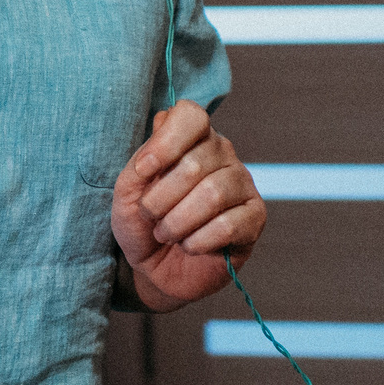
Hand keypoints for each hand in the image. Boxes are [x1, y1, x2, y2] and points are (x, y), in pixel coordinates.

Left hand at [110, 101, 265, 311]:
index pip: (191, 116)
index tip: (143, 171)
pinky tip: (189, 246)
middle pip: (195, 163)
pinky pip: (229, 225)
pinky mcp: (255, 217)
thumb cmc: (143, 223)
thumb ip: (142, 158)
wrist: (156, 268)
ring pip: (213, 195)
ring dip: (178, 222)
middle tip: (151, 216)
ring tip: (167, 233)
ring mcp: (242, 183)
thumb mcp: (128, 191)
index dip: (165, 143)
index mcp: (192, 138)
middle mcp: (222, 154)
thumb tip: (162, 120)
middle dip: (162, 198)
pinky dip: (198, 241)